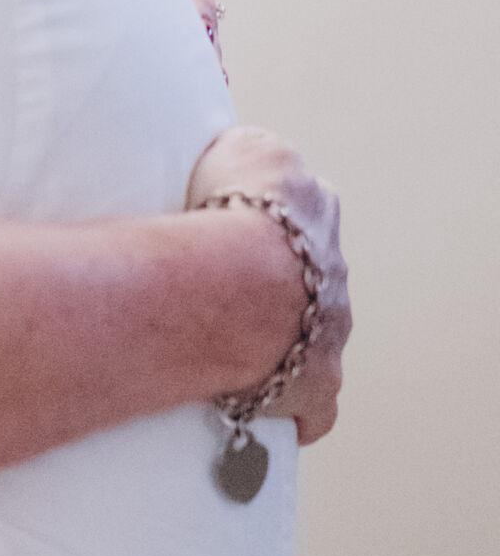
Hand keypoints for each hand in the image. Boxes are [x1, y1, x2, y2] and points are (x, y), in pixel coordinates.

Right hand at [186, 124, 349, 441]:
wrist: (239, 280)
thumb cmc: (230, 215)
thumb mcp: (241, 146)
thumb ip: (248, 147)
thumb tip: (239, 149)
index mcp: (313, 209)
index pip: (302, 208)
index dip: (268, 218)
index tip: (238, 228)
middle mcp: (331, 269)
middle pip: (311, 273)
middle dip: (278, 281)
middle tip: (224, 289)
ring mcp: (328, 329)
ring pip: (311, 334)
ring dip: (279, 337)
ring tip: (225, 341)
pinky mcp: (317, 383)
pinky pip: (312, 404)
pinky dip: (292, 409)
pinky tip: (258, 408)